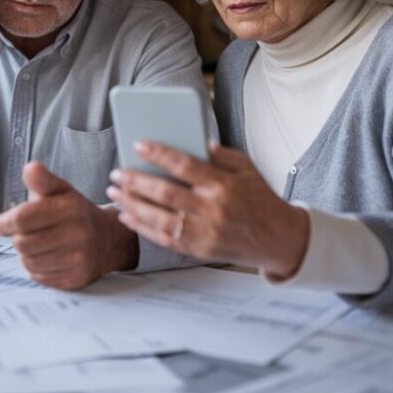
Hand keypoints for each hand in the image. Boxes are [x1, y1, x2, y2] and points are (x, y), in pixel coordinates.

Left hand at [0, 161, 138, 289]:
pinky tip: (49, 257)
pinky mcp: (76, 278)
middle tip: (26, 233)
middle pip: (22, 244)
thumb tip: (30, 169)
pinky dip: (38, 269)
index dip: (4, 223)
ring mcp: (78, 258)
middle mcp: (77, 233)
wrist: (106, 239)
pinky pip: (40, 277)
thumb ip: (42, 180)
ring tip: (39, 244)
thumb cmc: (75, 213)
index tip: (1, 224)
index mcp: (69, 208)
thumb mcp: (60, 190)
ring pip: (29, 263)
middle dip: (18, 238)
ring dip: (27, 254)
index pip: (22, 219)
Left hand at [107, 142, 309, 277]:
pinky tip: (126, 215)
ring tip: (113, 191)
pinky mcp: (199, 250)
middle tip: (116, 172)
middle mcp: (214, 210)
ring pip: (160, 218)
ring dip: (132, 204)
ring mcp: (206, 233)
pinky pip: (164, 239)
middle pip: (166, 193)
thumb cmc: (260, 199)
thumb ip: (222, 154)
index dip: (159, 154)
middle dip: (136, 181)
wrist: (278, 239)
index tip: (138, 145)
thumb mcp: (248, 169)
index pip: (186, 165)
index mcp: (225, 185)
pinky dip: (142, 227)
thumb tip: (198, 141)